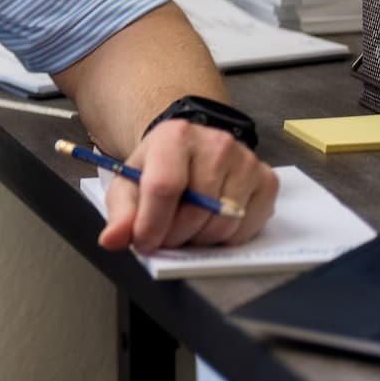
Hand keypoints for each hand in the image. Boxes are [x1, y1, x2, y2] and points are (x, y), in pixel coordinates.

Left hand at [97, 118, 278, 252]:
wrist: (192, 149)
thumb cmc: (159, 168)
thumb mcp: (130, 183)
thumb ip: (120, 213)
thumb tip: (112, 240)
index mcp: (175, 137)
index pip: (164, 187)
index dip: (152, 223)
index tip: (144, 244)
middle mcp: (216, 144)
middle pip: (196, 211)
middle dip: (175, 236)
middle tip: (164, 238)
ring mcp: (246, 161)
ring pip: (223, 224)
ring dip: (200, 240)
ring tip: (186, 229)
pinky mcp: (267, 180)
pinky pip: (248, 228)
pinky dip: (227, 238)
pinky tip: (211, 224)